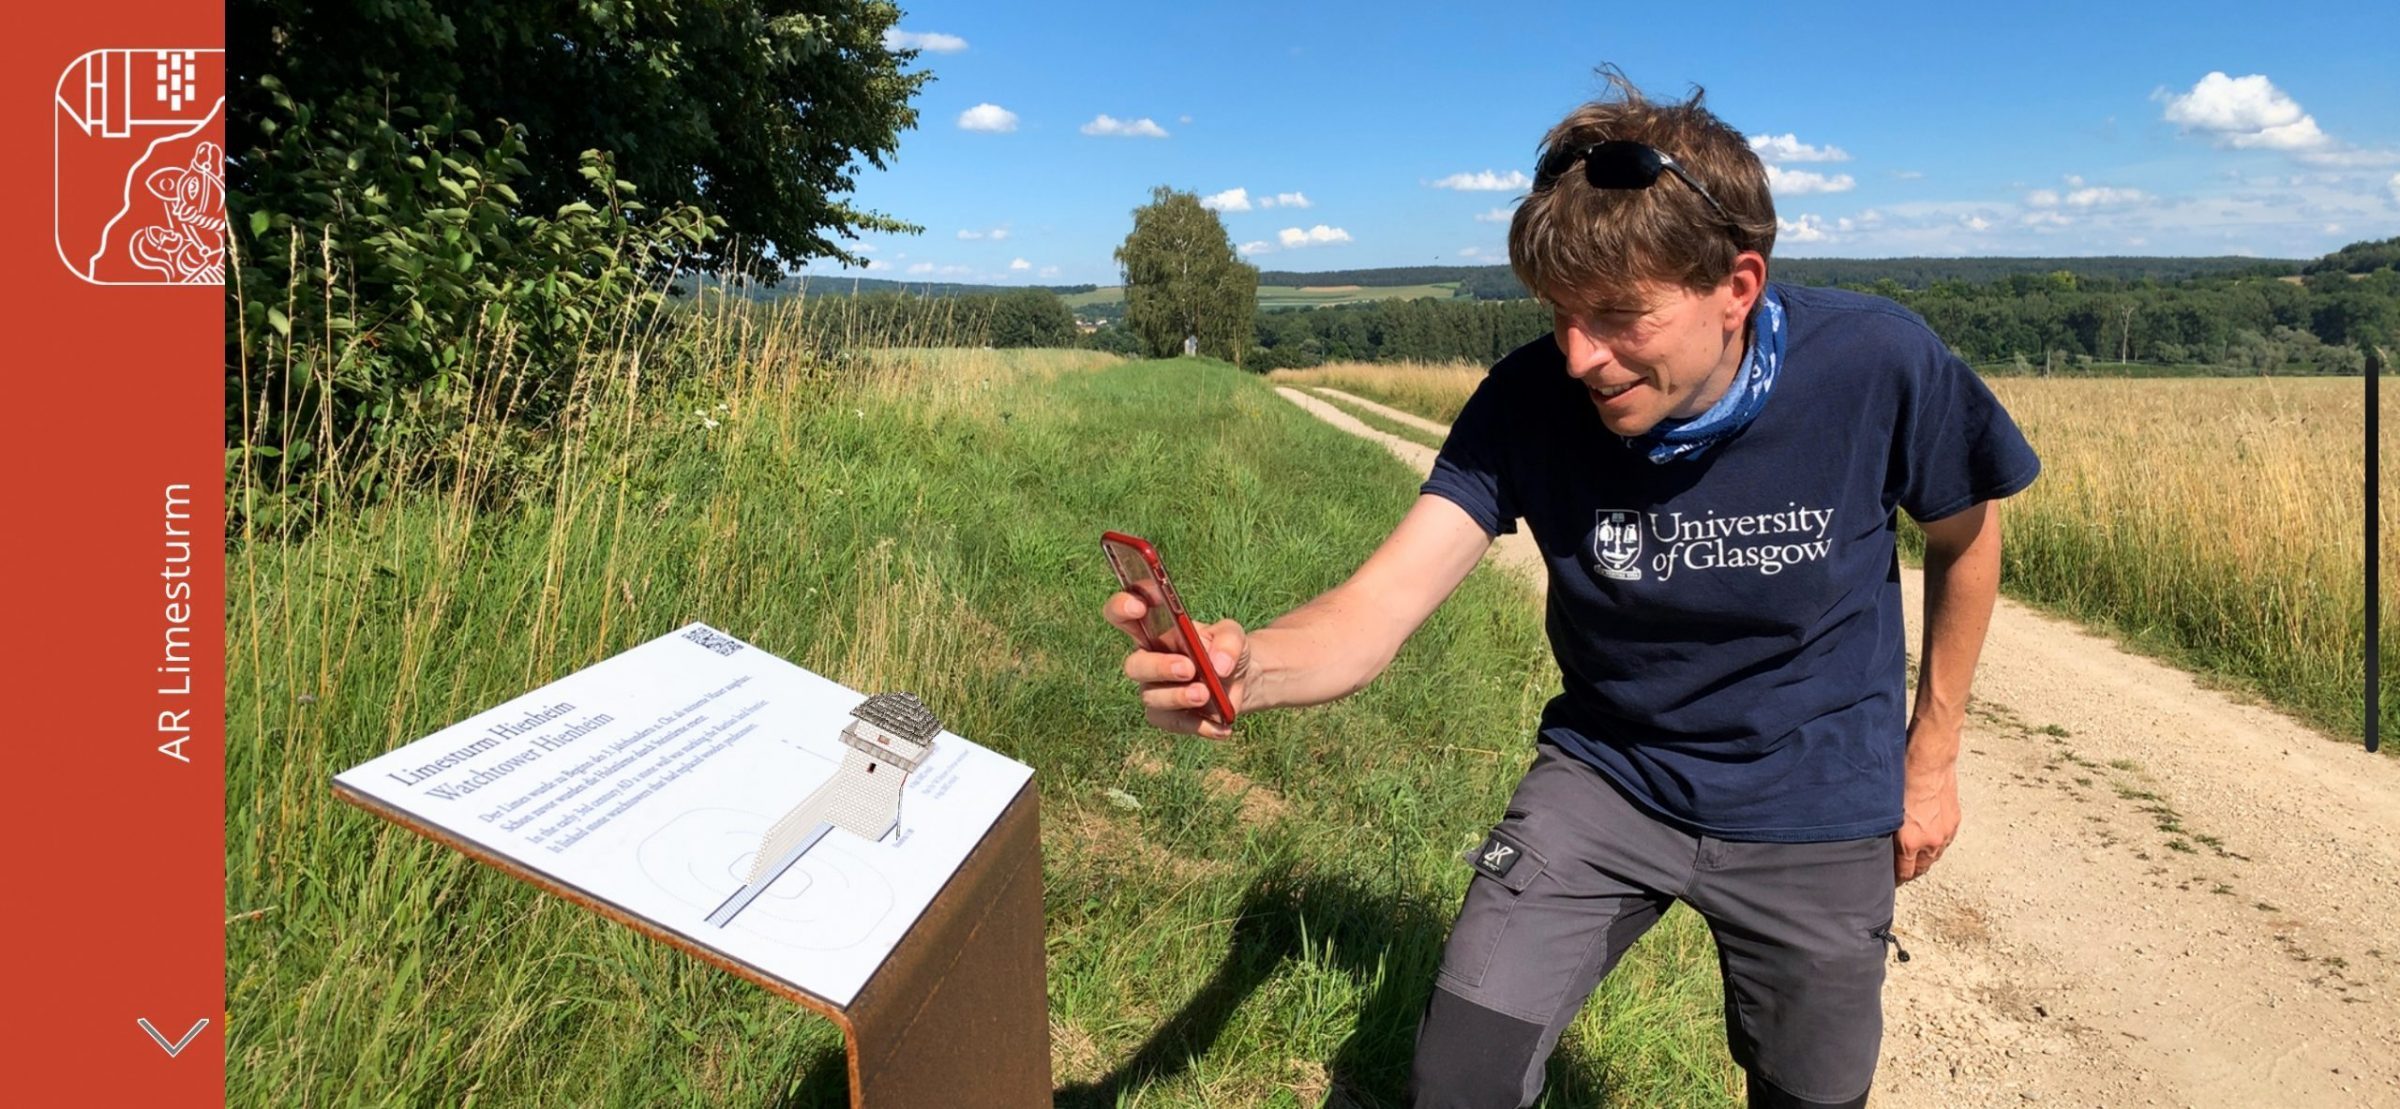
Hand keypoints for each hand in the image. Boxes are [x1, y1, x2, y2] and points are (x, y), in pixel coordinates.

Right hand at [1104, 591, 1249, 738]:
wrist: (1241, 680)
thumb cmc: (1225, 649)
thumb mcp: (1232, 634)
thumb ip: (1228, 640)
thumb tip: (1218, 665)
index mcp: (1154, 630)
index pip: (1122, 615)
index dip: (1121, 608)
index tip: (1139, 606)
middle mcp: (1147, 660)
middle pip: (1134, 665)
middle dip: (1159, 667)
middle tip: (1188, 668)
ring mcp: (1154, 689)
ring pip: (1151, 697)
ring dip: (1178, 696)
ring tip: (1205, 693)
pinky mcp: (1166, 716)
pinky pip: (1173, 722)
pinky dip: (1198, 724)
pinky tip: (1220, 725)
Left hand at [1894, 754, 1960, 883]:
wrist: (1928, 763)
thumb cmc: (1901, 780)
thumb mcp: (1886, 811)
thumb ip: (1887, 832)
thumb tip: (1882, 844)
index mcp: (1910, 842)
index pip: (1905, 873)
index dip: (1897, 879)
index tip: (1891, 880)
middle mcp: (1930, 842)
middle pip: (1921, 868)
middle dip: (1911, 871)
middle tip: (1901, 870)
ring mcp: (1945, 833)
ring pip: (1935, 856)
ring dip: (1925, 858)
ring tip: (1915, 857)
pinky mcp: (1954, 822)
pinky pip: (1945, 842)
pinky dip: (1936, 845)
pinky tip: (1929, 841)